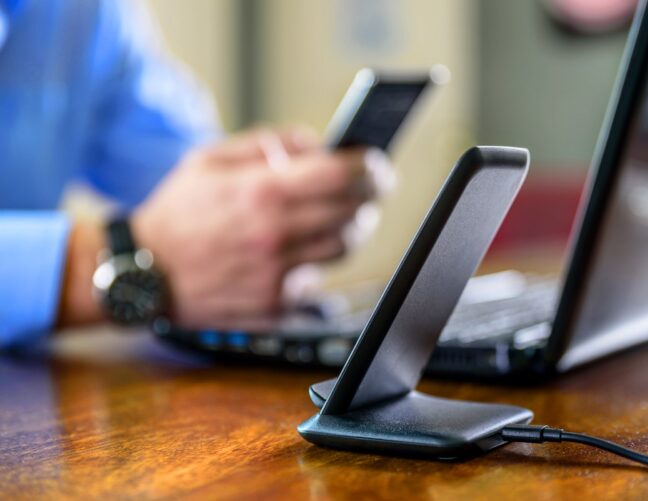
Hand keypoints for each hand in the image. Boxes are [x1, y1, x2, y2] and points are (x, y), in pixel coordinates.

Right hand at [131, 130, 391, 329]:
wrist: (142, 274)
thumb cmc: (176, 212)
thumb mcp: (209, 159)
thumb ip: (266, 144)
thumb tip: (315, 145)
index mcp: (262, 192)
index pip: (343, 176)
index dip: (372, 168)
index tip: (379, 165)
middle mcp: (275, 235)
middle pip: (354, 214)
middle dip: (367, 198)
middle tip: (366, 190)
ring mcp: (277, 274)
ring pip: (343, 248)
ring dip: (349, 229)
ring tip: (334, 217)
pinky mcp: (275, 304)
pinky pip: (316, 278)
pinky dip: (314, 261)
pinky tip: (294, 251)